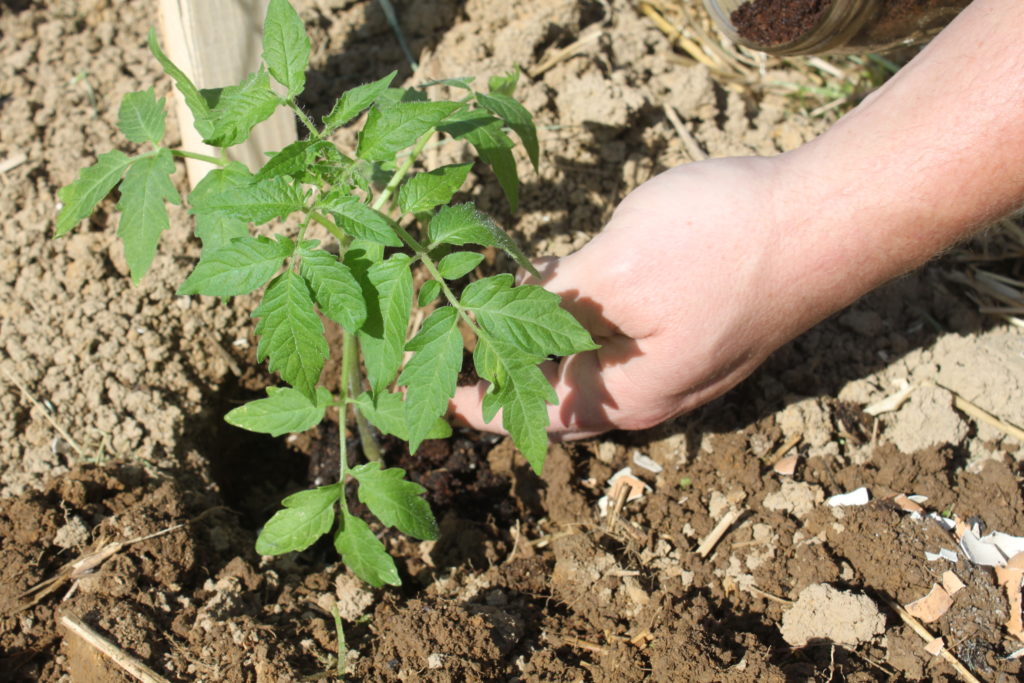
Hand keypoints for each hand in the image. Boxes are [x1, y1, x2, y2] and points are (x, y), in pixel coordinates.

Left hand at [451, 156, 800, 438]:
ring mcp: (683, 366)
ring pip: (591, 369)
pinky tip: (565, 287)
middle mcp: (653, 396)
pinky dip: (580, 324)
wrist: (831, 220)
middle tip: (449, 349)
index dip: (470, 402)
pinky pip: (623, 343)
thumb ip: (549, 304)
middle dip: (499, 376)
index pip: (526, 414)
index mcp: (625, 397)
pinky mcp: (703, 331)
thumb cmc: (722, 246)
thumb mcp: (613, 271)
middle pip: (557, 399)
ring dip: (540, 347)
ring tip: (494, 315)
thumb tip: (498, 316)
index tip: (423, 389)